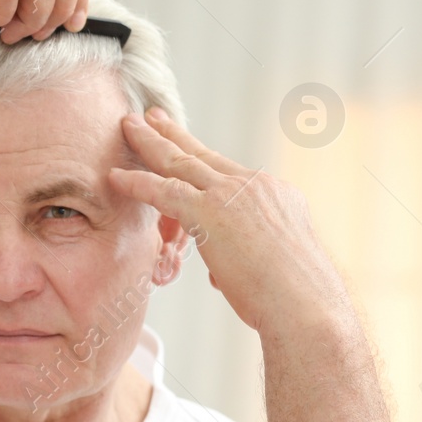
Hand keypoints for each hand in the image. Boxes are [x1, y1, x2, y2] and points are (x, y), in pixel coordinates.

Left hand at [108, 108, 348, 333]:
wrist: (306, 305)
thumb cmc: (292, 299)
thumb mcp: (270, 267)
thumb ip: (239, 260)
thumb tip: (220, 271)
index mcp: (274, 194)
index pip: (227, 170)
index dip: (200, 156)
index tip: (183, 141)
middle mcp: (254, 186)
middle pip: (203, 154)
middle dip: (173, 134)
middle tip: (151, 116)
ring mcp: (232, 195)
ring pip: (180, 162)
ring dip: (150, 143)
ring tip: (127, 125)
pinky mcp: (211, 213)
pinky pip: (163, 191)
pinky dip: (136, 182)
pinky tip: (115, 176)